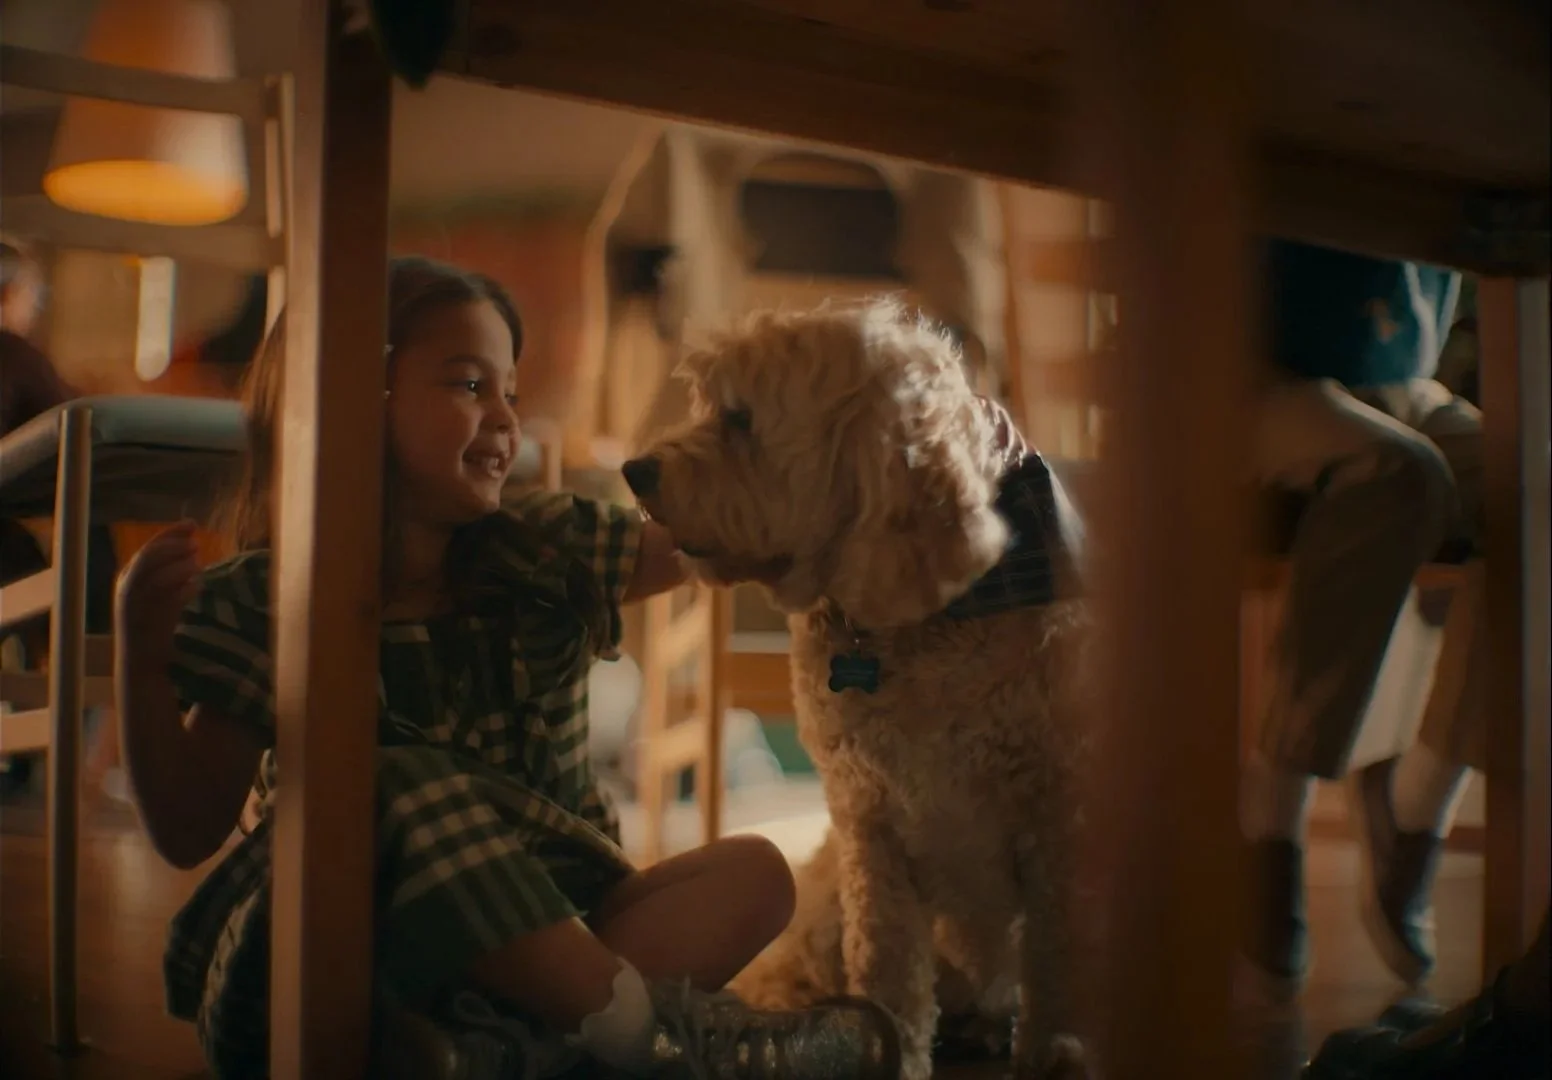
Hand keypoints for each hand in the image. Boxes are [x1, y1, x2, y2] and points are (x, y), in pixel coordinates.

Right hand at [114, 522, 201, 663]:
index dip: (170, 534)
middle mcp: (127, 590)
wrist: (141, 662)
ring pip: (156, 578)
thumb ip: (170, 569)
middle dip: (173, 548)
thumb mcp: (157, 593)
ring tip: (198, 565)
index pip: (148, 548)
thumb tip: (192, 543)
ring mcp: (136, 607)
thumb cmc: (153, 624)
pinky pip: (168, 602)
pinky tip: (196, 587)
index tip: (191, 524)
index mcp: (126, 578)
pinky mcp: (149, 623)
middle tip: (196, 545)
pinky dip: (183, 591)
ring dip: (179, 568)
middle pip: (148, 559)